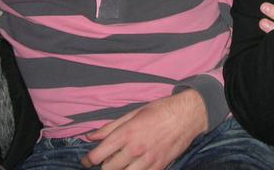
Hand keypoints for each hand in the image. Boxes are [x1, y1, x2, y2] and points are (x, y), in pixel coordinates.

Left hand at [80, 90, 206, 169]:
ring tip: (120, 163)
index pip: (98, 155)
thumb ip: (110, 127)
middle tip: (106, 159)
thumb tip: (90, 136)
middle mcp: (135, 149)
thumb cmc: (160, 110)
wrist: (187, 115)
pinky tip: (134, 165)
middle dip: (103, 165)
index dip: (88, 160)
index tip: (87, 160)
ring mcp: (147, 160)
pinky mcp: (158, 167)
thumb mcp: (134, 113)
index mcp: (126, 133)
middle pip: (107, 169)